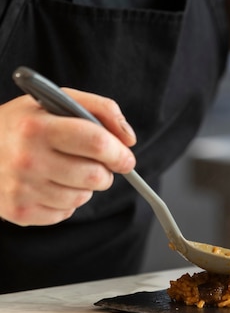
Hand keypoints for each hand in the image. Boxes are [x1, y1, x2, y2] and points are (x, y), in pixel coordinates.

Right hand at [0, 90, 135, 225]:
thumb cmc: (24, 122)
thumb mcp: (57, 100)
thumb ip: (100, 109)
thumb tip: (128, 138)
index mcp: (38, 127)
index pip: (94, 142)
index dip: (118, 152)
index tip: (126, 156)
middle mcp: (28, 159)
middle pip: (92, 175)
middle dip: (106, 171)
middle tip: (101, 164)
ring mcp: (21, 189)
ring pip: (82, 197)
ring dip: (87, 186)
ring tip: (70, 169)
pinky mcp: (19, 212)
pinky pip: (64, 213)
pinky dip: (68, 200)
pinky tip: (53, 183)